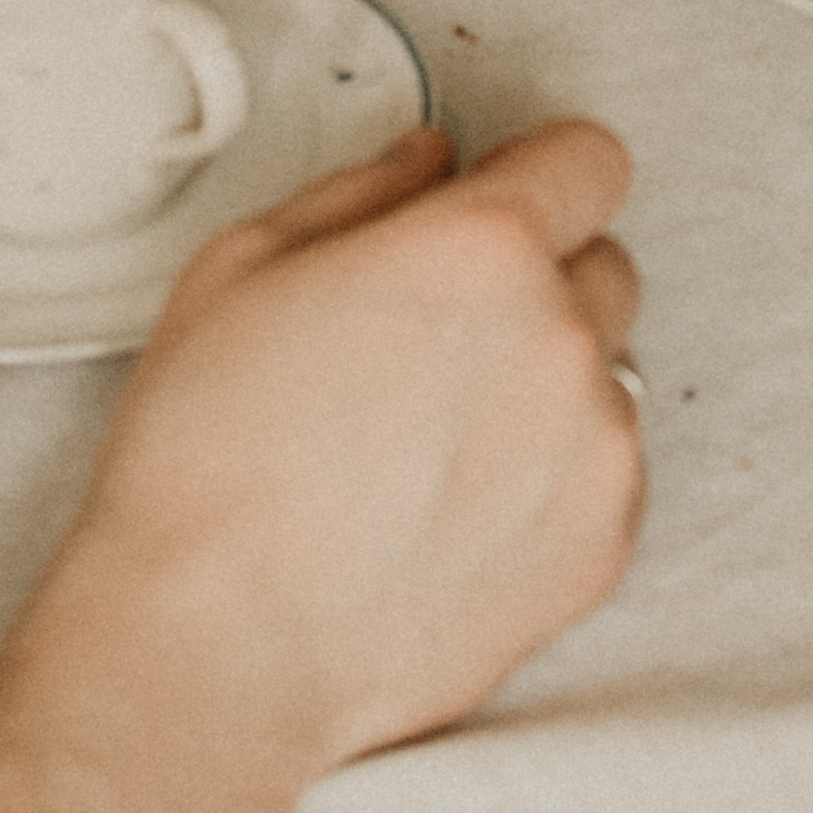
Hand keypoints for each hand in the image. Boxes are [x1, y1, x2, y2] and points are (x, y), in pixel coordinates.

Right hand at [33, 120, 643, 780]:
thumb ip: (361, 190)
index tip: (499, 202)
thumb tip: (429, 161)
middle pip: (602, 264)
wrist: (215, 653)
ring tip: (431, 440)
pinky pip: (605, 471)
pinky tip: (451, 506)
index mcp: (483, 246)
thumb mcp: (242, 270)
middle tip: (437, 337)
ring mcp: (595, 446)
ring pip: (603, 372)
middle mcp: (561, 336)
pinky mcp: (601, 543)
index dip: (536, 174)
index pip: (589, 160)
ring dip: (544, 382)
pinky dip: (551, 476)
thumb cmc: (207, 468)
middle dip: (537, 280)